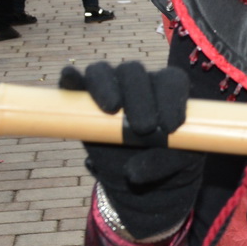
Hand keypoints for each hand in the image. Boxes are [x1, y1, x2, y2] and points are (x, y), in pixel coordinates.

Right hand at [60, 62, 202, 238]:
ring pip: (102, 71)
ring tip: (112, 108)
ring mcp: (107, 86)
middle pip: (134, 72)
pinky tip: (71, 78)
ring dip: (105, 85)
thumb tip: (131, 173)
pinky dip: (71, 78)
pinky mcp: (81, 99)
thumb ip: (162, 164)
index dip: (171, 99)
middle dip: (140, 98)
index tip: (170, 128)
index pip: (171, 81)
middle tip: (145, 129)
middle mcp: (137, 81)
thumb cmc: (165, 160)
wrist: (140, 174)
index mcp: (167, 88)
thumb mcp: (175, 165)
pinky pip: (73, 82)